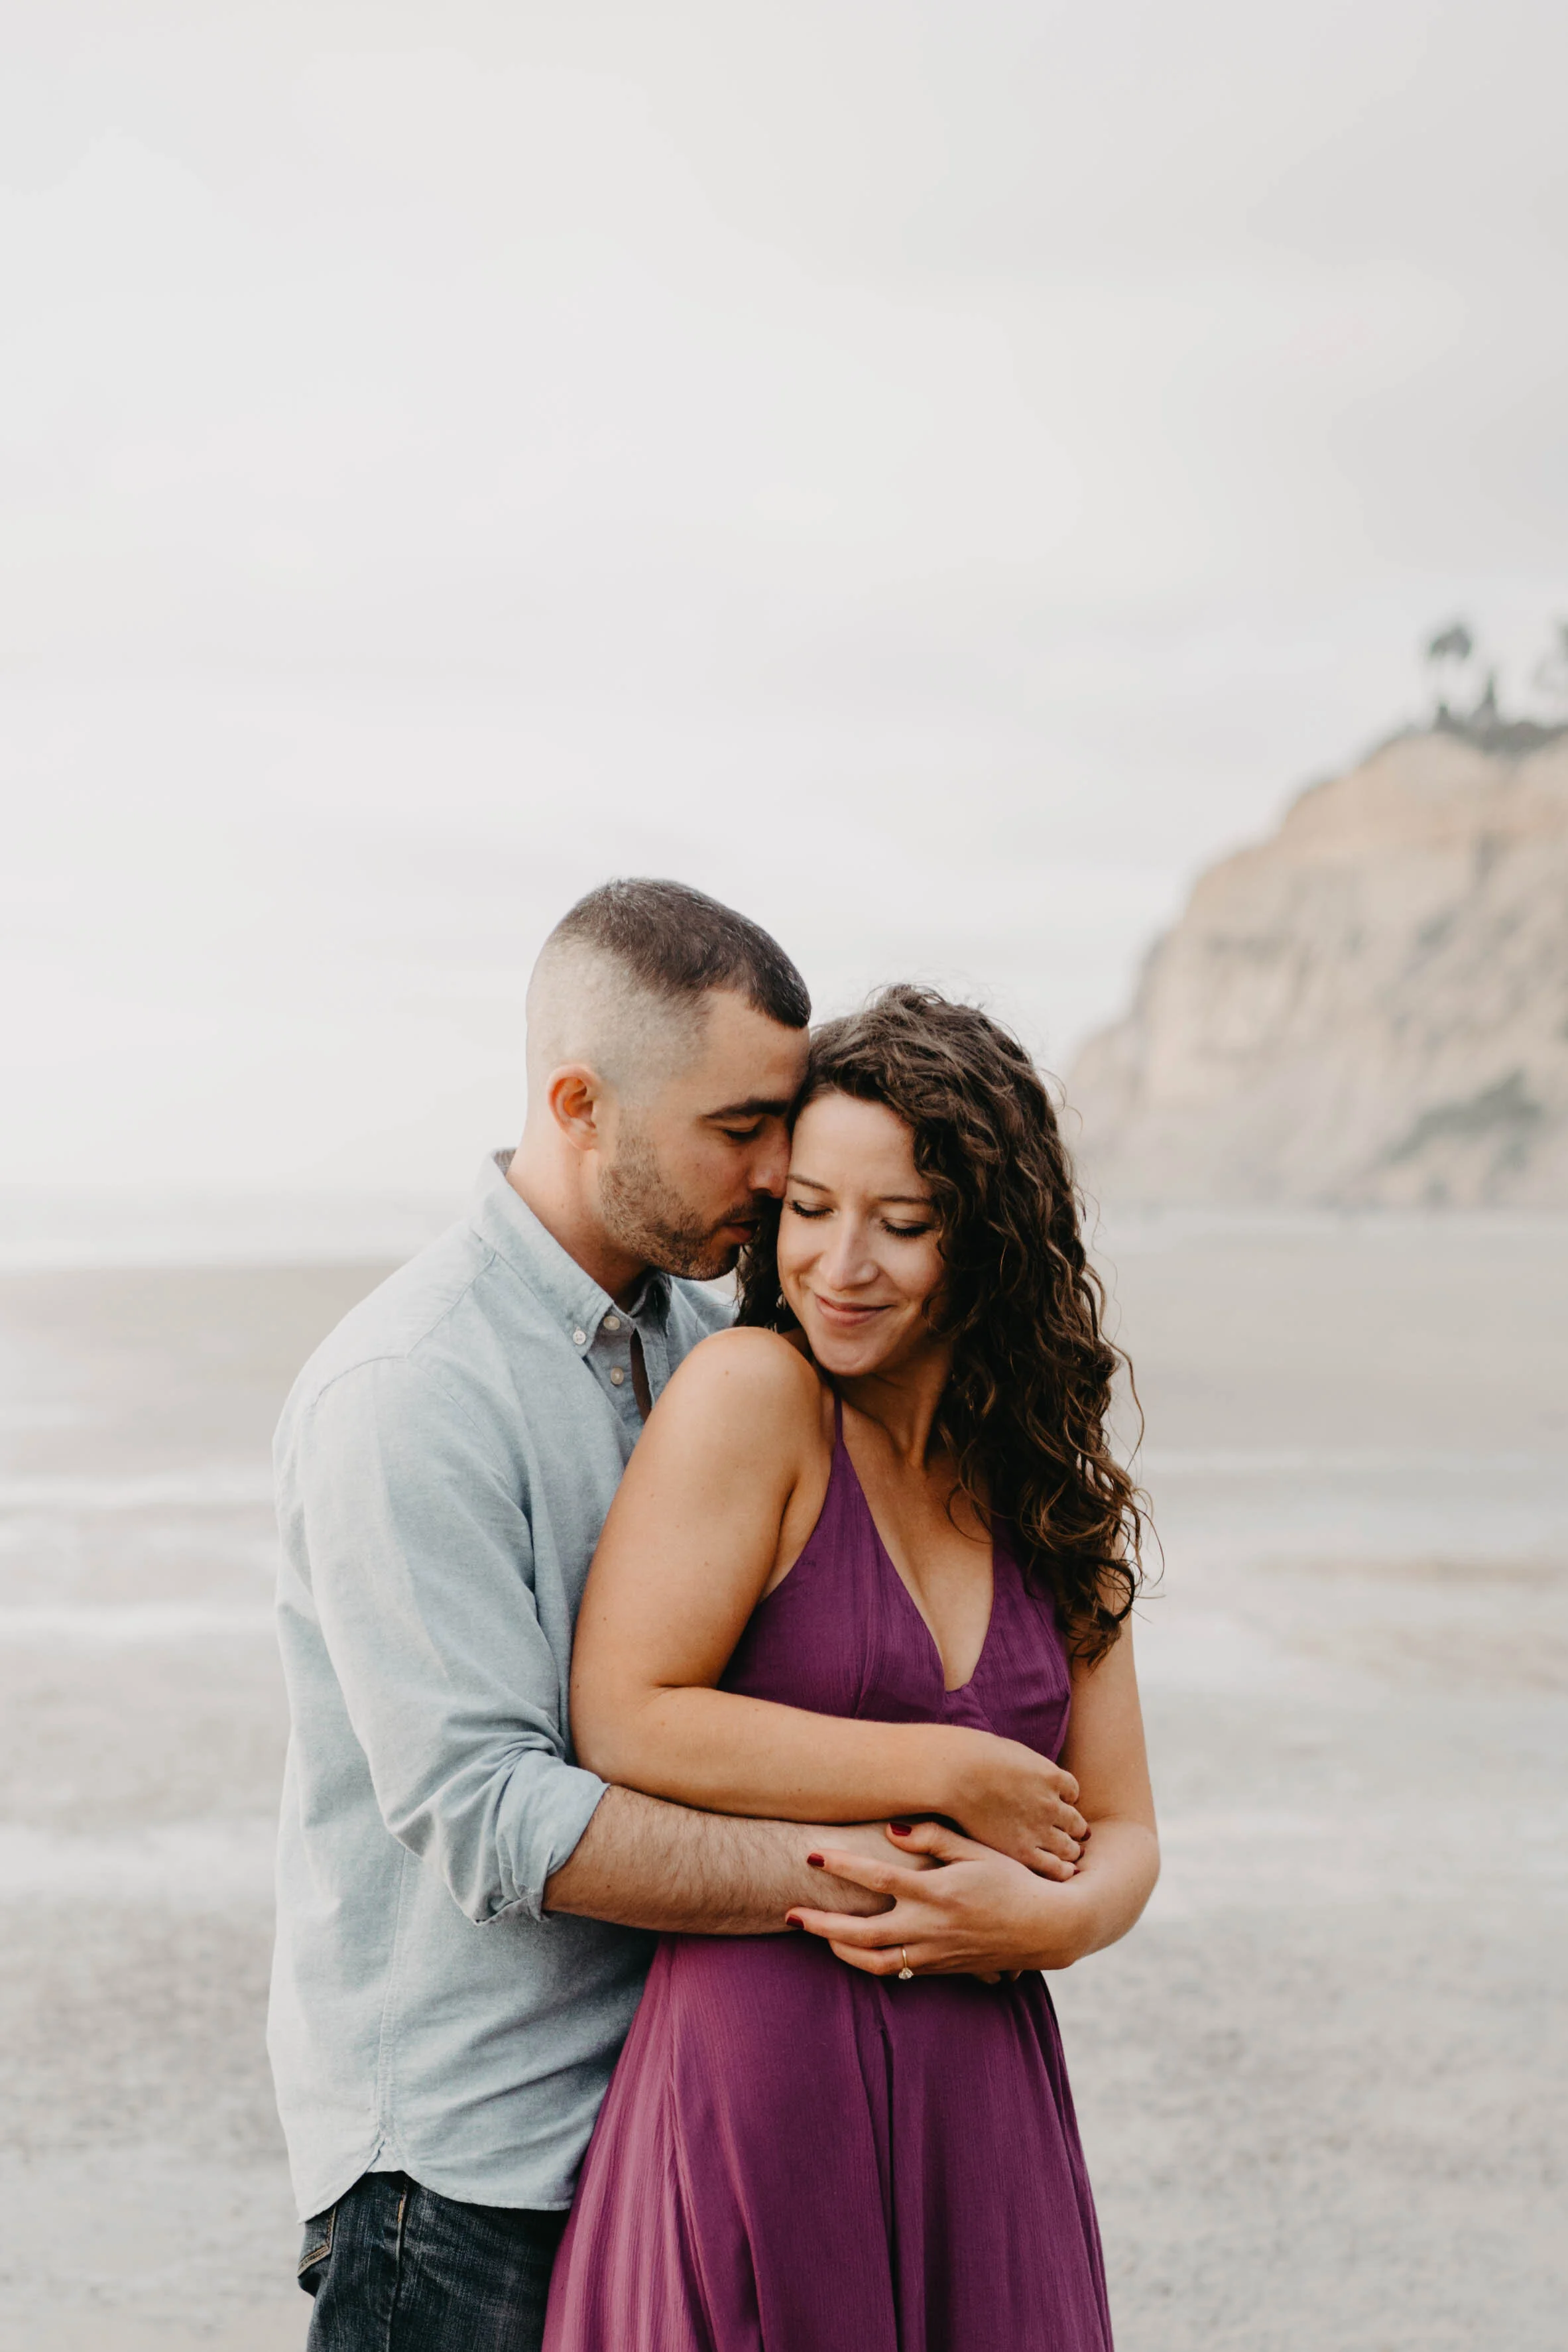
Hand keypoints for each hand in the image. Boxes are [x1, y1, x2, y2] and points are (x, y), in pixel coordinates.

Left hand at [787, 1820, 1085, 1976]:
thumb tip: (891, 1830)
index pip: (877, 1879)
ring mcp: (934, 1953)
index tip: (811, 1853)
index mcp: (937, 1893)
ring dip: (838, 1951)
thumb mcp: (979, 1851)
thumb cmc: (1012, 1880)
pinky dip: (868, 1964)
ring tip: (815, 1934)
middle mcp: (930, 1928)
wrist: (1047, 1928)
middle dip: (821, 1924)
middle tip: (789, 1914)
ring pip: (874, 1963)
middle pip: (862, 1934)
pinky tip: (851, 1951)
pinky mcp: (940, 1969)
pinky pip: (896, 1971)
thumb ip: (935, 1838)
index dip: (841, 1865)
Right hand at [946, 1731, 1087, 1878]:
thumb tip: (1028, 1772)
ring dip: (1069, 1850)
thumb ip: (1029, 1767)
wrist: (956, 1772)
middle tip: (1066, 1835)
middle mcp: (1051, 1804)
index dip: (1064, 1800)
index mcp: (1051, 1777)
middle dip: (1072, 1828)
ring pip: (1070, 1847)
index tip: (1055, 1804)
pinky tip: (1058, 1870)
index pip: (1072, 1793)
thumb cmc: (975, 1755)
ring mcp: (1039, 1829)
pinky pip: (1054, 1867)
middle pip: (1076, 1823)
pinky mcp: (1023, 1850)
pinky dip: (1060, 1869)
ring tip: (1063, 1854)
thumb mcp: (1014, 1752)